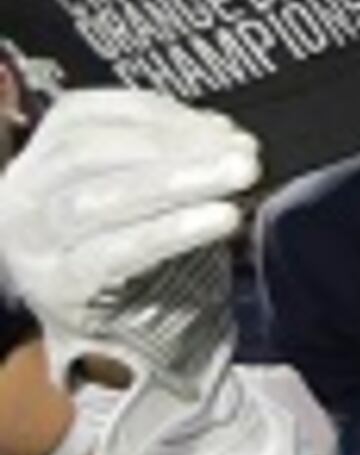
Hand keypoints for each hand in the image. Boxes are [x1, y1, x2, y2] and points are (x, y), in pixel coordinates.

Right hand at [0, 88, 256, 410]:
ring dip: (178, 182)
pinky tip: (220, 220)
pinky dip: (172, 231)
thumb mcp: (146, 192)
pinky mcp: (59, 287)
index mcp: (37, 157)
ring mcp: (32, 244)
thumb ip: (173, 156)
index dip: (158, 116)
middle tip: (242, 155)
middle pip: (87, 153)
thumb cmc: (137, 253)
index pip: (82, 115)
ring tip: (238, 178)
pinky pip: (114, 253)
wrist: (124, 338)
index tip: (225, 128)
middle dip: (174, 147)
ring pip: (95, 199)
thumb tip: (224, 135)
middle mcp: (21, 195)